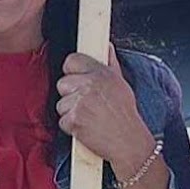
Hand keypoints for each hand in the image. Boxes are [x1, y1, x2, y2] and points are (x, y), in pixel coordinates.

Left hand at [56, 47, 155, 172]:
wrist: (129, 142)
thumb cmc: (126, 116)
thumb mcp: (121, 84)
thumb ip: (110, 63)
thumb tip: (107, 46)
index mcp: (101, 73)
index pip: (71, 60)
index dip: (72, 72)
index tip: (77, 81)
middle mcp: (90, 84)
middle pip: (62, 84)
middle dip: (70, 96)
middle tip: (86, 106)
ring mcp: (81, 102)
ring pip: (60, 104)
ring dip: (71, 113)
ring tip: (89, 118)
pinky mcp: (74, 119)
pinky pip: (62, 121)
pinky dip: (72, 127)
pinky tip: (86, 128)